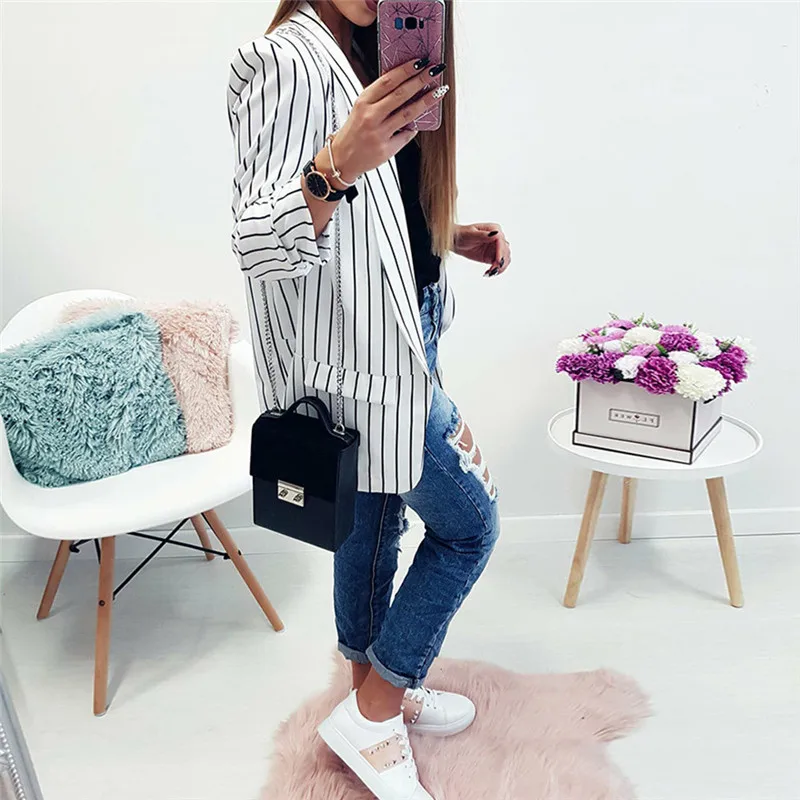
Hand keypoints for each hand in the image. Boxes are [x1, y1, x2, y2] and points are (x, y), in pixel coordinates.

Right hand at [329, 58, 448, 182]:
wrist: (342, 160)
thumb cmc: (353, 132)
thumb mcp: (360, 108)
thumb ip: (379, 97)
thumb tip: (404, 82)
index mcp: (363, 102)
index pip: (388, 81)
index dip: (406, 70)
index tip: (420, 61)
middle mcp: (370, 117)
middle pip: (400, 94)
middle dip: (420, 80)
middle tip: (434, 71)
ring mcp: (379, 134)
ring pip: (408, 114)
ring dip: (426, 101)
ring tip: (438, 92)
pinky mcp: (386, 150)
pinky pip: (406, 135)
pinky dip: (414, 127)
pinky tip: (420, 122)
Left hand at [452, 223, 510, 276]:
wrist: (456, 241)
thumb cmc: (462, 234)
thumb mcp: (471, 234)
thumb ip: (483, 235)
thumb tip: (495, 234)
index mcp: (494, 229)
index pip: (502, 241)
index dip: (501, 252)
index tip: (497, 261)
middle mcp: (498, 238)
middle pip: (506, 251)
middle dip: (501, 261)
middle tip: (493, 269)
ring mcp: (496, 248)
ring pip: (505, 259)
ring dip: (500, 267)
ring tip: (491, 272)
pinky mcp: (492, 256)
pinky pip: (499, 265)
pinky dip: (496, 270)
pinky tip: (489, 273)